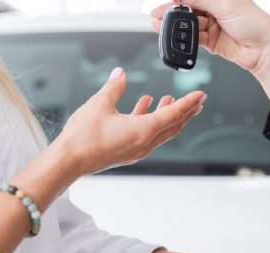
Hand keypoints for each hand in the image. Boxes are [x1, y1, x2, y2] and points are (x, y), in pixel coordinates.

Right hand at [54, 67, 205, 175]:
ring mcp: (137, 150)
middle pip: (173, 126)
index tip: (200, 94)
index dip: (188, 102)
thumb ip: (114, 87)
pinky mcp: (128, 152)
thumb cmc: (83, 137)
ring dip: (168, 115)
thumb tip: (121, 74)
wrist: (69, 161)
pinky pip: (147, 134)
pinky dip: (150, 120)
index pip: (173, 114)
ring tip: (170, 100)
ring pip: (161, 131)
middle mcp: (145, 143)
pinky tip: (145, 106)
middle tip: (198, 102)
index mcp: (143, 131)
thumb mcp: (99, 104)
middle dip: (186, 112)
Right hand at [151, 1, 269, 116]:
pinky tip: (174, 37)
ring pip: (188, 25)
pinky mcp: (211, 42)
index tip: (164, 2)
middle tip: (156, 14)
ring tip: (159, 26)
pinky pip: (193, 39)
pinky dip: (184, 39)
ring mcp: (213, 26)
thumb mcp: (225, 4)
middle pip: (188, 9)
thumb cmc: (254, 23)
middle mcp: (216, 9)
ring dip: (175, 27)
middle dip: (172, 12)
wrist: (264, 50)